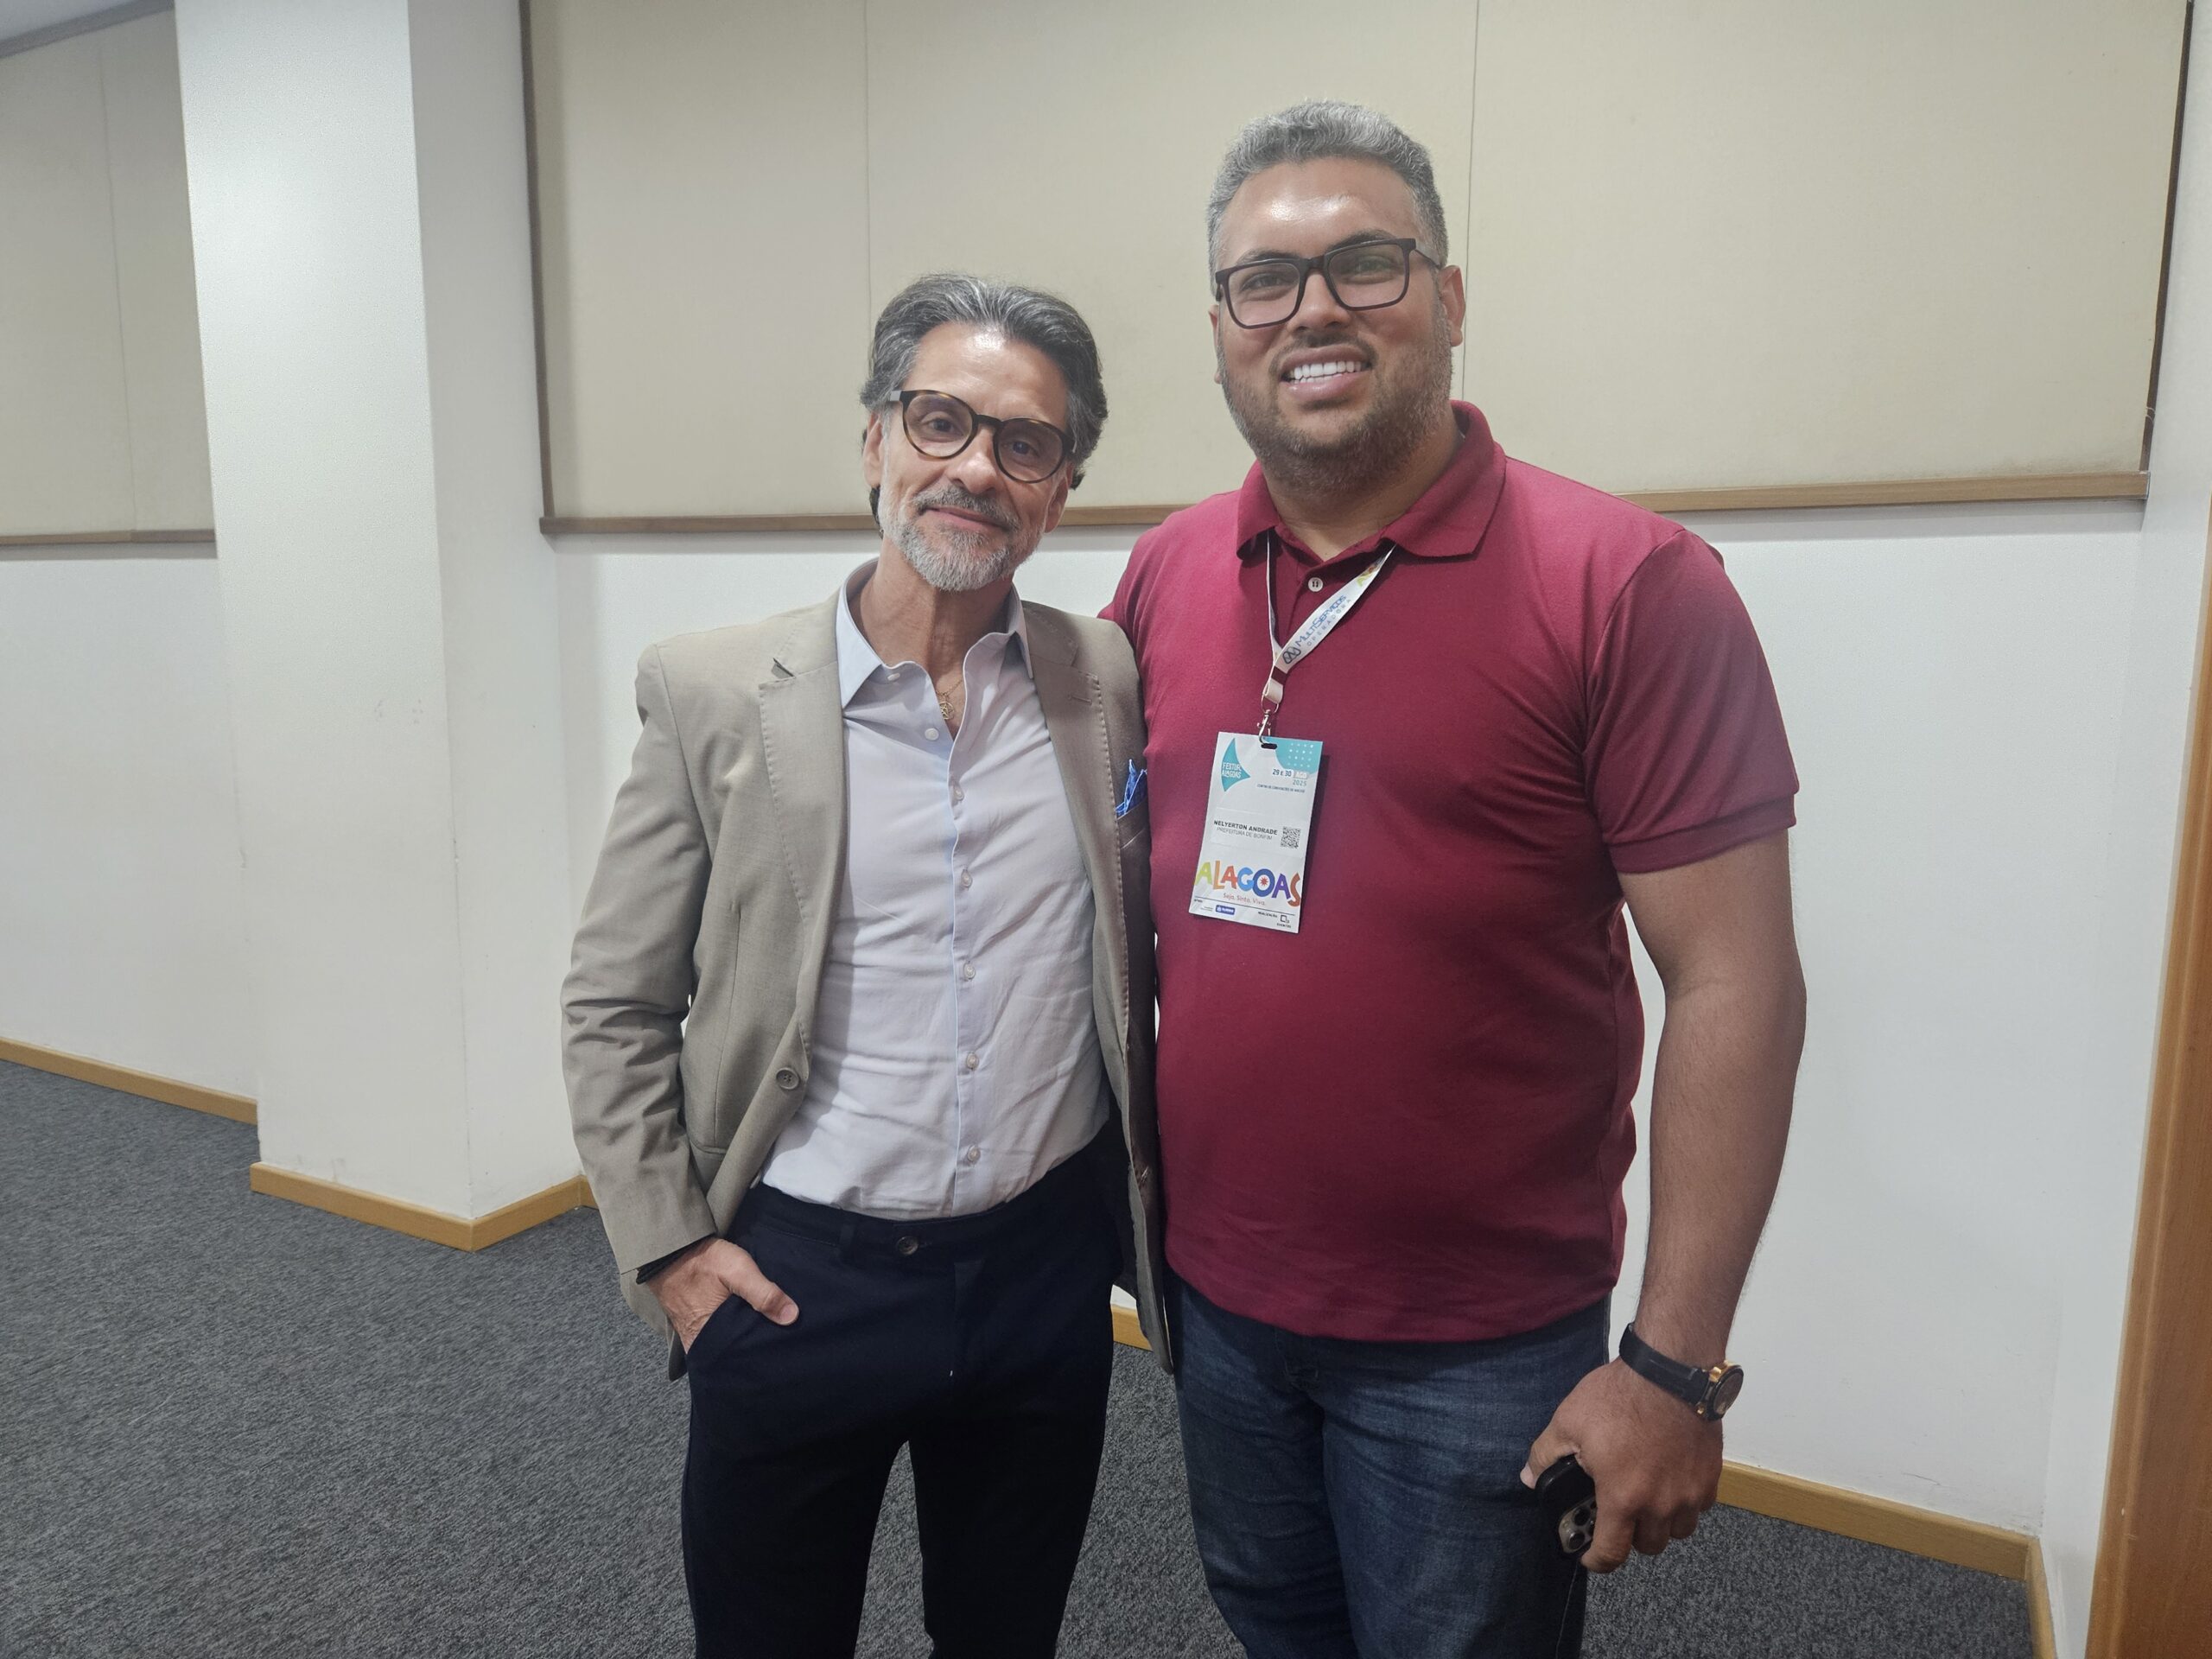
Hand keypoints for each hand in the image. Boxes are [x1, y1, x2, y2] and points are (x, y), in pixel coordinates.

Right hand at [649, 1238, 798, 1351]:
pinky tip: (743, 1323)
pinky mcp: (690, 1325)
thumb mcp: (738, 1271)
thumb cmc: (703, 1261)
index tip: (781, 1347)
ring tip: (764, 1331)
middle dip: (753, 1347)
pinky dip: (728, 1332)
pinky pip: (713, 1336)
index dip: (762, 1352)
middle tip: (777, 1339)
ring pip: (724, 1345)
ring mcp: (693, 1335)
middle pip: (733, 1353)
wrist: (670, 1249)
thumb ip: (764, 1294)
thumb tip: (792, 1317)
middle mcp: (699, 1343)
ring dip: (741, 1339)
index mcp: (710, 1339)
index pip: (742, 1356)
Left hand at [1521, 1360, 1720, 1572]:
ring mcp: (1690, 1493)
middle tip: (1617, 1511)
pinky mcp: (1711, 1476)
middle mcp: (1661, 1504)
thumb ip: (1545, 1455)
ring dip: (1661, 1522)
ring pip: (1678, 1530)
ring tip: (1645, 1496)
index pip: (1612, 1554)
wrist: (1671, 1370)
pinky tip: (1669, 1479)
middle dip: (1630, 1535)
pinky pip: (1699, 1506)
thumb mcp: (1569, 1420)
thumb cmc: (1620, 1395)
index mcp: (1623, 1498)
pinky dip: (1684, 1502)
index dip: (1596, 1560)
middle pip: (1648, 1545)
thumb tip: (1529, 1478)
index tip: (1588, 1553)